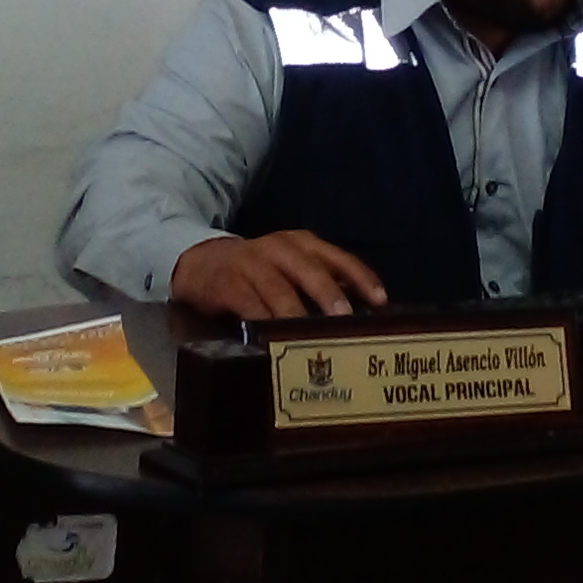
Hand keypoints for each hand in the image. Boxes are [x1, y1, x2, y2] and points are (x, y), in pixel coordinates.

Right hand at [170, 231, 388, 319]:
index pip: (338, 258)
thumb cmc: (259, 273)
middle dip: (329, 293)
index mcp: (302, 244)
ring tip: (309, 337)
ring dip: (295, 313)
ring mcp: (251, 264)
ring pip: (278, 289)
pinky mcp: (227, 283)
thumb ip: (320, 285)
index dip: (361, 277)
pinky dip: (261, 320)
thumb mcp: (291, 270)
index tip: (381, 300)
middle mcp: (279, 249)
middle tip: (345, 318)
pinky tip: (271, 337)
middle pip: (309, 269)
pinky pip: (247, 303)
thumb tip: (361, 316)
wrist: (201, 262)